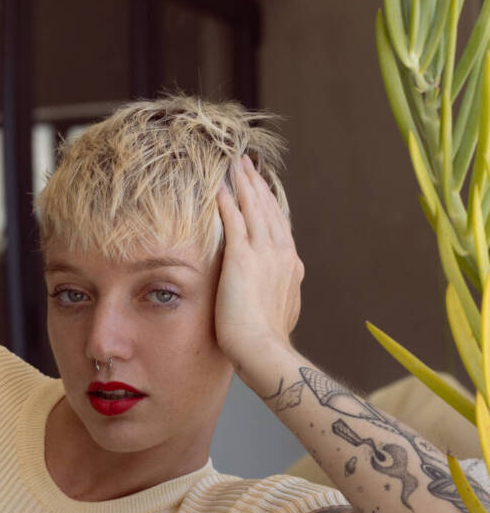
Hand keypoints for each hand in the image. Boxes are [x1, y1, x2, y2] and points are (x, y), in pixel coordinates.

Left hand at [215, 156, 303, 364]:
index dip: (270, 204)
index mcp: (291, 265)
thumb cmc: (268, 340)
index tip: (261, 188)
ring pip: (254, 208)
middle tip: (246, 164)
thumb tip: (281, 293)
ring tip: (236, 165)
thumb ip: (282, 294)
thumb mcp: (283, 311)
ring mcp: (264, 253)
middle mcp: (282, 253)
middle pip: (269, 209)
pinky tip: (221, 188)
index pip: (280, 225)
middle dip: (257, 184)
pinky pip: (235, 221)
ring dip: (244, 184)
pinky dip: (228, 203)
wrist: (263, 348)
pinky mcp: (242, 258)